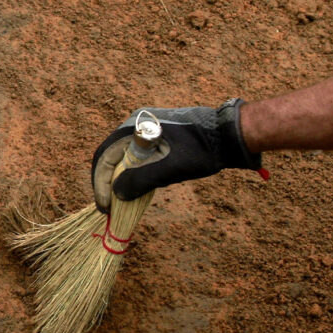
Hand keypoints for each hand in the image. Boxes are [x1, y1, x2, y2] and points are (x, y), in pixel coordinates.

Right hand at [91, 101, 259, 210]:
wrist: (231, 134)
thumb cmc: (203, 149)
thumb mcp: (172, 168)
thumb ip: (142, 180)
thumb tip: (116, 194)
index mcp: (135, 126)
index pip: (105, 155)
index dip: (100, 183)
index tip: (105, 206)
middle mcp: (136, 124)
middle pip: (110, 155)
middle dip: (107, 183)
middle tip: (109, 207)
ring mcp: (146, 129)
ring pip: (122, 157)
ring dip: (119, 179)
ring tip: (119, 202)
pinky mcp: (156, 136)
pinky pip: (135, 155)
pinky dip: (131, 173)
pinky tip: (136, 189)